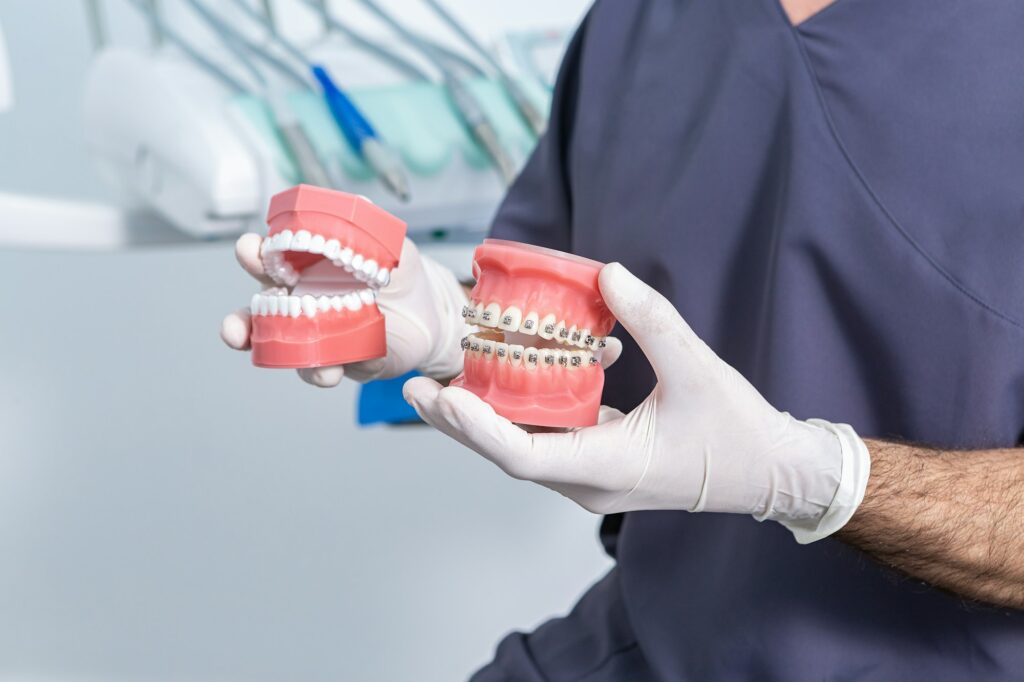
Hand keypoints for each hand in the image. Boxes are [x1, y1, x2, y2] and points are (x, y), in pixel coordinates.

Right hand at [221, 234, 468, 385]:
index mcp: (303, 269)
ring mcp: (318, 337)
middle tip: (234, 330)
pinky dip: (336, 368)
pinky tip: (349, 363)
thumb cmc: (400, 274)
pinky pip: (333, 368)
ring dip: (291, 362)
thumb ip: (372, 229)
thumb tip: (361, 206)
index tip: (250, 248)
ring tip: (315, 368)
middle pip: (258, 316)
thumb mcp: (390, 245)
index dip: (253, 255)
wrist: (432, 312)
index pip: (267, 260)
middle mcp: (301, 305)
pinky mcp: (343, 362)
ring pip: (289, 352)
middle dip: (241, 323)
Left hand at [403, 263, 869, 542]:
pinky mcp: (597, 466)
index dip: (477, 428)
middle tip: (415, 386)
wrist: (768, 473)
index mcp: (608, 467)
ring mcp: (591, 479)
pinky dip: (517, 416)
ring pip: (521, 450)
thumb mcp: (697, 367)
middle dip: (459, 422)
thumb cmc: (736, 431)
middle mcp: (589, 482)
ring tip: (441, 386)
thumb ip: (651, 319)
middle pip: (507, 454)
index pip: (523, 455)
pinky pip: (544, 442)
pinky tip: (499, 385)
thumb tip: (607, 274)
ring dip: (481, 421)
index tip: (440, 398)